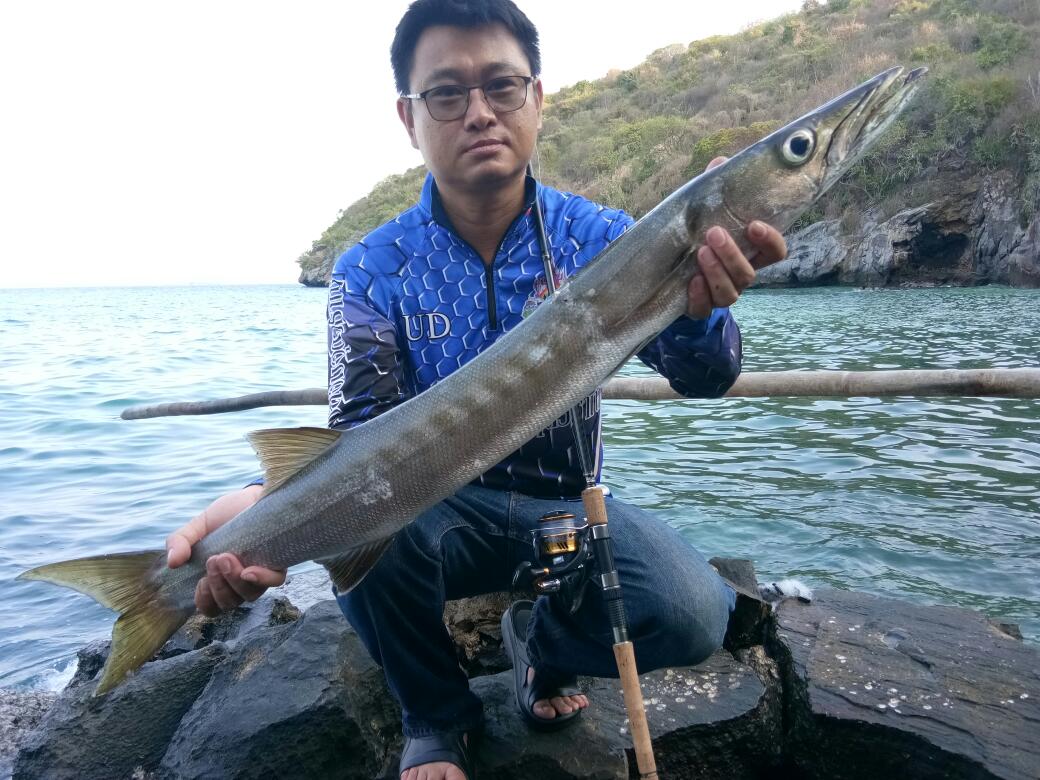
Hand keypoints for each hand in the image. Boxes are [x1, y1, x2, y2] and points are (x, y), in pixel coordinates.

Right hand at [166, 484, 286, 616]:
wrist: (252, 495)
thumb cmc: (226, 514)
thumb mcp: (198, 526)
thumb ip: (180, 541)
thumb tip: (172, 563)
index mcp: (218, 578)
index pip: (211, 606)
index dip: (204, 600)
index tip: (199, 581)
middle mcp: (239, 581)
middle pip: (229, 603)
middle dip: (217, 585)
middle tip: (214, 560)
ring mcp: (260, 573)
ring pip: (249, 595)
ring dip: (234, 581)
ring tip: (226, 557)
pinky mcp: (278, 562)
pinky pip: (275, 581)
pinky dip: (261, 580)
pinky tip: (249, 571)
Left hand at [686, 156, 787, 319]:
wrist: (669, 268)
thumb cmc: (698, 234)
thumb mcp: (704, 211)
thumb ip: (714, 190)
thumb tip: (720, 162)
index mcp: (750, 253)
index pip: (776, 252)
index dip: (770, 241)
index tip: (754, 224)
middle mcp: (740, 275)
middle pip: (749, 274)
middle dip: (733, 254)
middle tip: (714, 233)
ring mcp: (721, 294)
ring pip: (730, 294)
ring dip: (717, 273)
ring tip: (700, 252)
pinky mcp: (699, 306)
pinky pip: (703, 309)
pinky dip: (698, 297)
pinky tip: (690, 281)